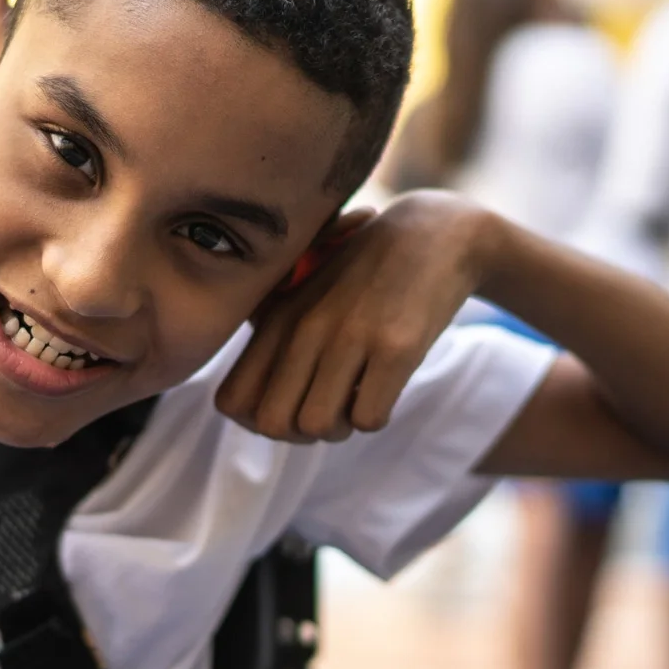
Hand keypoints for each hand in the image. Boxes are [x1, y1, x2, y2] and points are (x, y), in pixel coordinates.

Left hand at [217, 191, 500, 441]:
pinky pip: (368, 420)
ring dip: (340, 427)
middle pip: (272, 423)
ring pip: (318, 426)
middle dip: (300, 433)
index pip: (233, 400)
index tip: (291, 405)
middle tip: (329, 408)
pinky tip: (385, 387)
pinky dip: (376, 416)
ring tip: (358, 397)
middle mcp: (306, 326)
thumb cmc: (365, 276)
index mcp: (277, 317)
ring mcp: (351, 336)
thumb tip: (250, 406)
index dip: (258, 421)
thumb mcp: (305, 295)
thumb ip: (272, 341)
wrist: (436, 235)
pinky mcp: (397, 347)